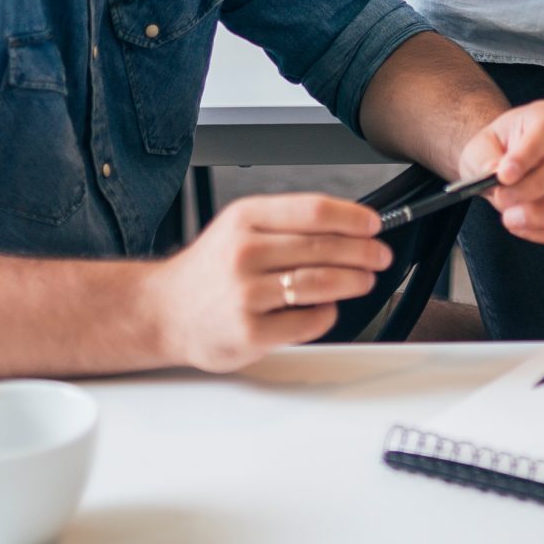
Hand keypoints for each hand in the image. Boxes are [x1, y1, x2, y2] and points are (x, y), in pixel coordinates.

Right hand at [146, 191, 393, 372]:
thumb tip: (347, 225)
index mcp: (245, 218)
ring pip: (319, 283)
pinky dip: (327, 314)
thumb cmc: (210, 270)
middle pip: (323, 247)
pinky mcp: (249, 332)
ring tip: (364, 280)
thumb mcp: (238, 227)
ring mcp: (246, 294)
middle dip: (363, 252)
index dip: (353, 218)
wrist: (165, 311)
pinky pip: (306, 321)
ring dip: (353, 281)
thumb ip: (285, 222)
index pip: (314, 210)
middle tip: (379, 255)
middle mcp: (244, 252)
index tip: (374, 225)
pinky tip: (329, 309)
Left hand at [456, 99, 543, 245]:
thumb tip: (494, 174)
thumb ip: (484, 159)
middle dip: (535, 187)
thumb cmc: (495, 151)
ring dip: (543, 215)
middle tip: (502, 200)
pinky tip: (522, 227)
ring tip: (509, 218)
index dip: (528, 152)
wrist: (504, 167)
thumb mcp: (480, 149)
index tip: (504, 175)